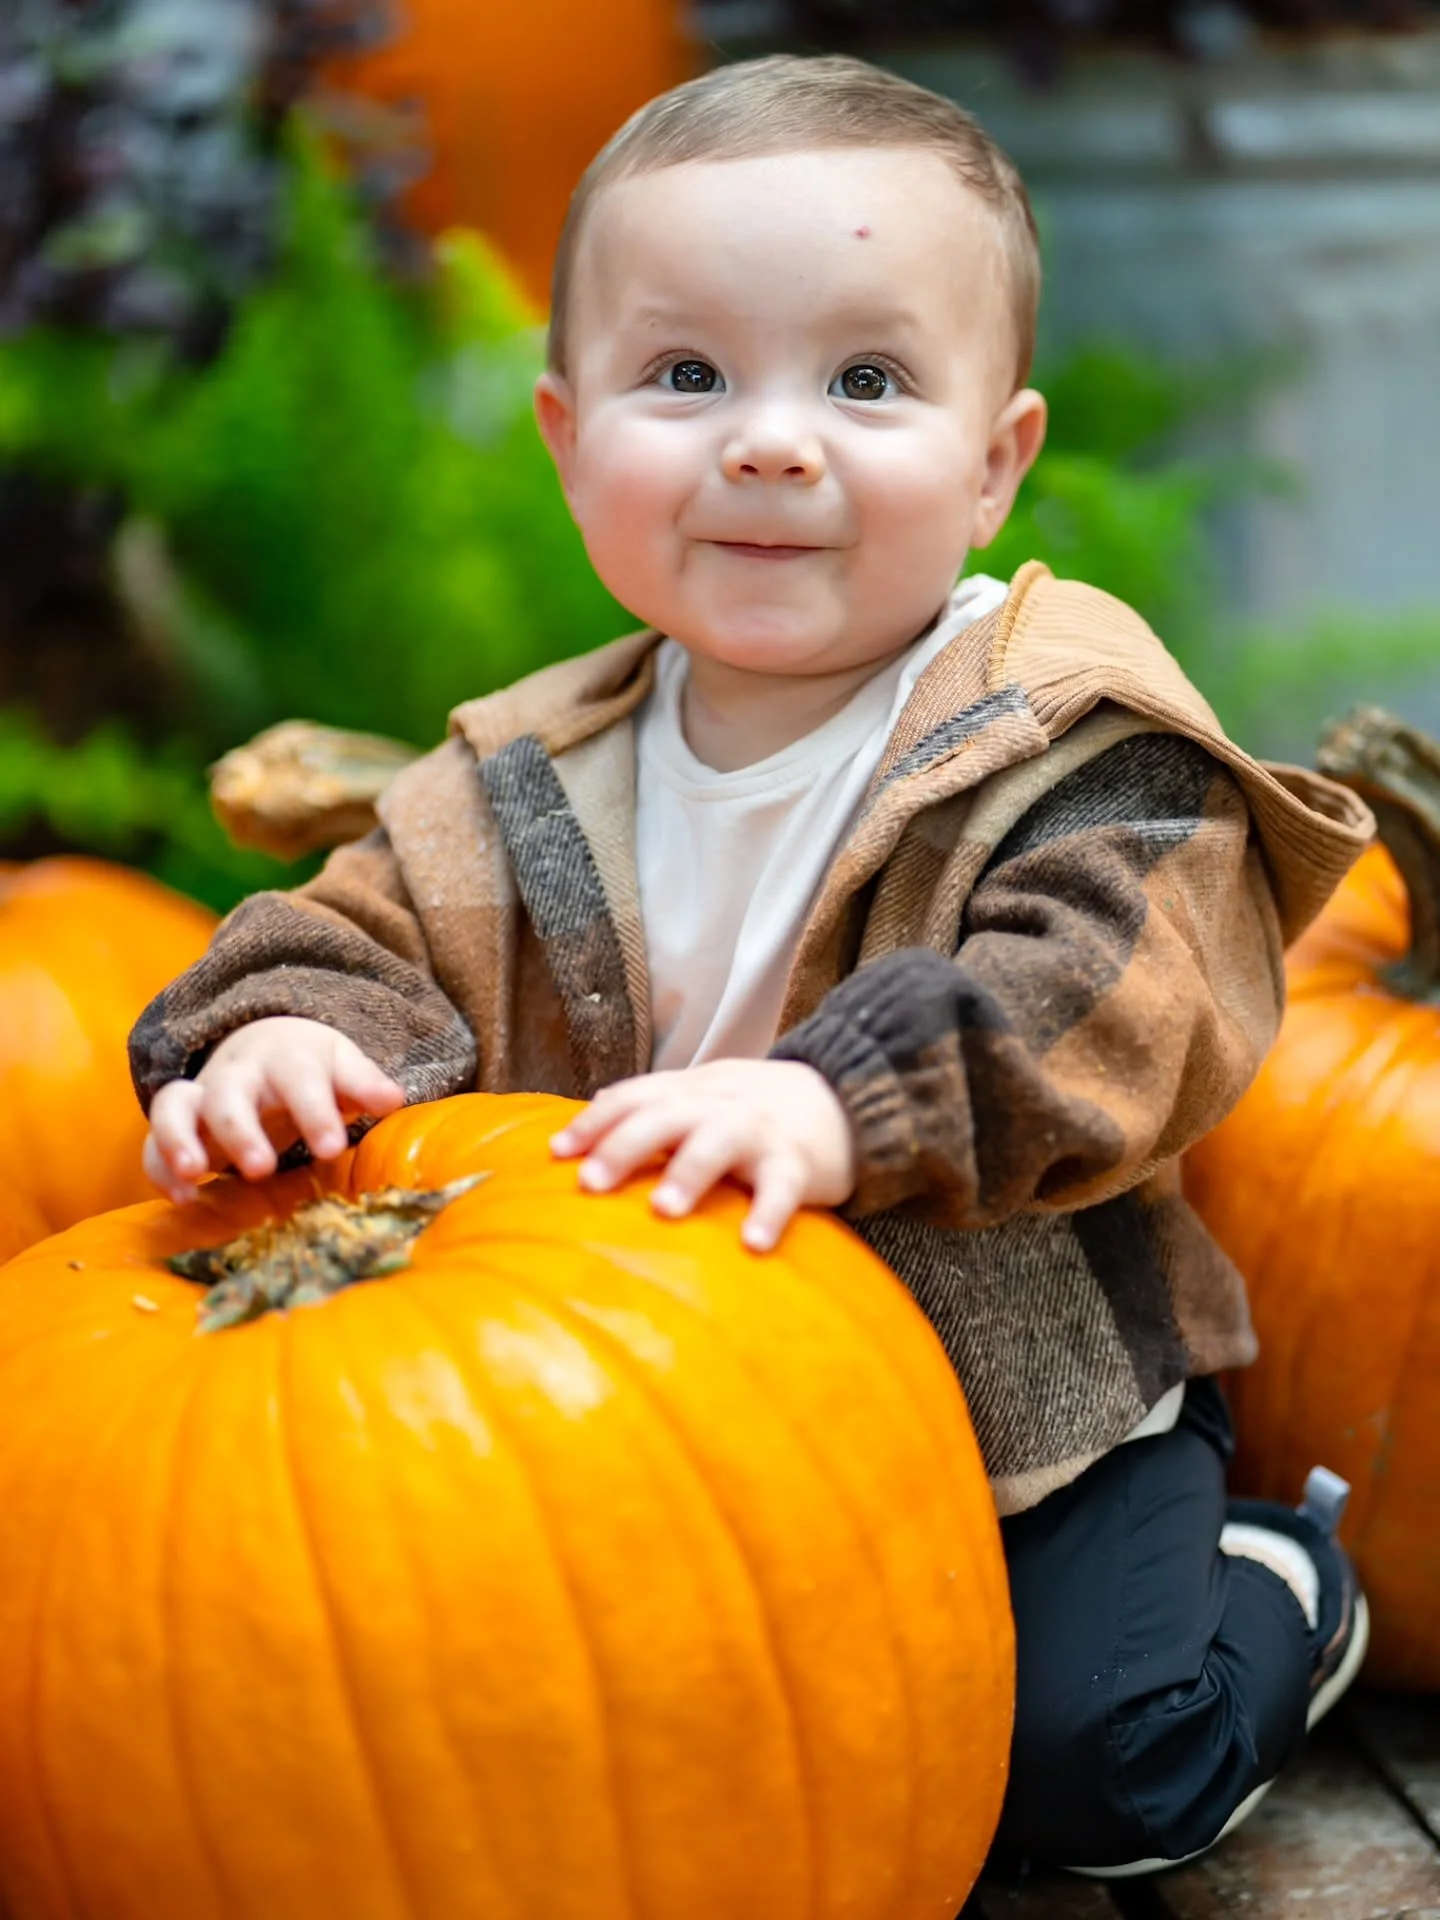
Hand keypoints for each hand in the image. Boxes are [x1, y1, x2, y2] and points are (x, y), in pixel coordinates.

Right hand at [142, 1016, 406, 1205]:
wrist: (263, 1044)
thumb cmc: (310, 1067)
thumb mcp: (341, 1066)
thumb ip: (363, 1084)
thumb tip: (394, 1098)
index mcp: (285, 1059)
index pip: (299, 1079)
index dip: (313, 1112)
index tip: (331, 1148)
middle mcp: (237, 1075)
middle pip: (230, 1095)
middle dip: (242, 1132)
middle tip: (262, 1169)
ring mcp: (201, 1098)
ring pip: (174, 1107)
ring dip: (180, 1140)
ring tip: (196, 1175)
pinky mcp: (178, 1124)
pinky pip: (153, 1141)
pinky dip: (159, 1167)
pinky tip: (182, 1199)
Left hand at [550, 1059, 856, 1251]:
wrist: (842, 1097)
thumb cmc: (755, 1110)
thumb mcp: (702, 1096)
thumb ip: (653, 1106)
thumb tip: (590, 1114)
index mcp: (688, 1092)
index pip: (634, 1097)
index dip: (594, 1121)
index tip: (557, 1153)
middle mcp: (717, 1105)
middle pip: (664, 1117)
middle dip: (624, 1146)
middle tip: (590, 1183)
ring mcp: (757, 1132)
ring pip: (719, 1143)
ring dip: (689, 1173)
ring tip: (663, 1209)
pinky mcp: (797, 1163)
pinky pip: (782, 1188)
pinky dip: (769, 1213)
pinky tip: (752, 1244)